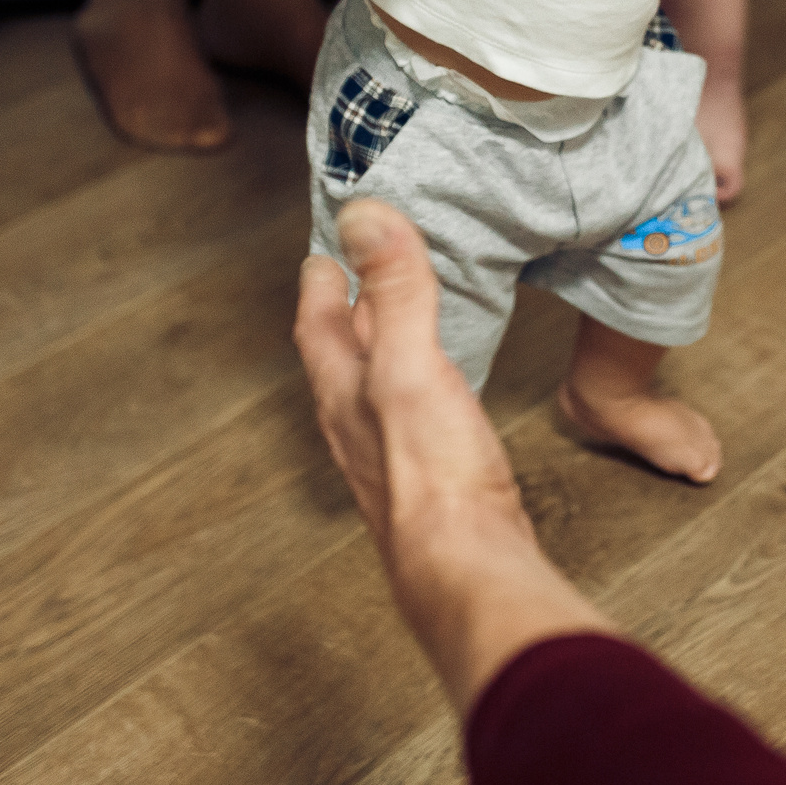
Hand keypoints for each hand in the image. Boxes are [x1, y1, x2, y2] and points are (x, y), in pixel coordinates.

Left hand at [294, 203, 611, 709]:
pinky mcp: (432, 480)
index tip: (321, 255)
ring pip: (375, 390)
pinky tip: (437, 394)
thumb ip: (396, 291)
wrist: (466, 568)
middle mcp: (359, 427)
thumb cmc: (433, 477)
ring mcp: (394, 457)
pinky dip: (416, 387)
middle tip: (352, 278)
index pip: (320, 327)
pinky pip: (412, 417)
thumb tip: (365, 216)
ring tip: (394, 327)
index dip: (319, 287)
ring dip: (380, 352)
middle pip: (342, 358)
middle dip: (346, 314)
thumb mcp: (411, 365)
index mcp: (345, 394)